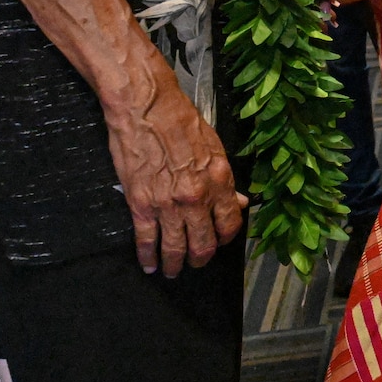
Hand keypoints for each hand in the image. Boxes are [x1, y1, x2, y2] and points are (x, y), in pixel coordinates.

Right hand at [105, 77, 246, 276]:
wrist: (146, 109)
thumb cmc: (181, 122)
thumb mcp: (215, 147)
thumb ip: (226, 180)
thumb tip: (240, 202)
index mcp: (219, 181)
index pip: (230, 223)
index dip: (226, 238)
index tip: (219, 242)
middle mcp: (197, 198)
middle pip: (204, 242)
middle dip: (201, 258)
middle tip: (196, 264)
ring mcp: (168, 204)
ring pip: (176, 247)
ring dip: (175, 264)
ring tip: (172, 272)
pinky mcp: (141, 205)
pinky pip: (146, 240)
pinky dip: (148, 257)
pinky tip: (149, 265)